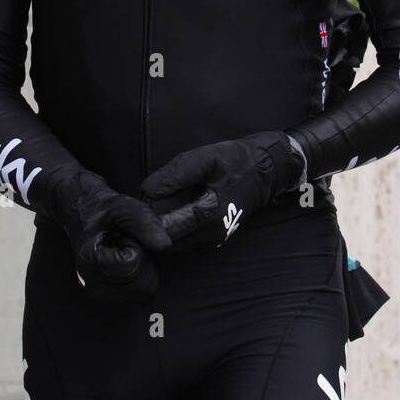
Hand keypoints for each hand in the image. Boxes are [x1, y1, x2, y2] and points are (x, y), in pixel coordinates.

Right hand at [51, 171, 172, 303]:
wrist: (87, 217)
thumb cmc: (103, 213)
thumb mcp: (122, 207)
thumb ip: (143, 222)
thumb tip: (164, 246)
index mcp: (88, 263)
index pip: (132, 265)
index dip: (135, 244)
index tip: (120, 234)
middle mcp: (93, 286)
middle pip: (142, 284)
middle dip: (143, 258)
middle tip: (126, 242)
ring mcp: (105, 295)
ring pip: (146, 291)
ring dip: (144, 267)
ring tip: (127, 250)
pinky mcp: (117, 298)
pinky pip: (146, 293)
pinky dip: (144, 275)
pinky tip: (130, 261)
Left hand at [139, 132, 303, 252]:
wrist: (266, 171)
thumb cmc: (236, 161)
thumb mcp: (204, 158)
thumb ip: (174, 175)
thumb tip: (145, 192)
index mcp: (209, 215)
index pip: (164, 229)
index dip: (144, 219)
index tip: (133, 206)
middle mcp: (211, 235)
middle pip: (165, 239)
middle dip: (150, 225)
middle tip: (138, 205)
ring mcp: (212, 240)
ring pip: (173, 242)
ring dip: (160, 228)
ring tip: (152, 205)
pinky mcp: (212, 240)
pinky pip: (183, 239)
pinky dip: (172, 228)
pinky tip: (168, 209)